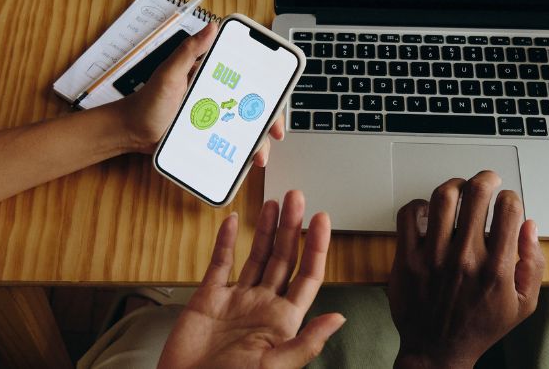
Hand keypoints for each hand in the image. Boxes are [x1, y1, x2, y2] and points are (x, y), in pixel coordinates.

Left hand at [117, 23, 285, 161]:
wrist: (132, 133)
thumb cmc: (147, 101)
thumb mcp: (168, 74)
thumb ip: (189, 51)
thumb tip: (212, 27)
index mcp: (212, 76)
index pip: (248, 75)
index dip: (268, 83)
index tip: (280, 92)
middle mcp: (218, 95)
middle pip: (254, 104)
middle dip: (270, 118)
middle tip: (275, 132)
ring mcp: (216, 118)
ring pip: (246, 127)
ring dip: (258, 140)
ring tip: (259, 155)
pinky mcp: (210, 137)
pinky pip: (232, 143)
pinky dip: (243, 151)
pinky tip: (247, 161)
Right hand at [158, 191, 344, 368]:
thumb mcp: (274, 366)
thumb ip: (306, 342)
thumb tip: (339, 318)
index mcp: (283, 320)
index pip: (307, 276)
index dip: (316, 246)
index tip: (322, 219)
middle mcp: (263, 305)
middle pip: (283, 258)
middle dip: (291, 226)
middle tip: (296, 197)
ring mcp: (236, 300)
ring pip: (256, 255)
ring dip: (265, 228)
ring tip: (274, 202)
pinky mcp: (209, 298)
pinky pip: (220, 263)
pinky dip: (226, 241)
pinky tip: (233, 222)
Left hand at [389, 171, 544, 368]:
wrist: (438, 350)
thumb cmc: (480, 327)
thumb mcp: (523, 304)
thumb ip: (533, 263)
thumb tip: (530, 226)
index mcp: (496, 268)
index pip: (508, 210)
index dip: (511, 197)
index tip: (508, 200)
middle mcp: (464, 259)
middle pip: (476, 194)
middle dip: (486, 179)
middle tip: (488, 179)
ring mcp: (433, 257)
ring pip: (442, 197)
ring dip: (455, 185)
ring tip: (460, 188)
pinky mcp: (407, 259)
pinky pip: (408, 215)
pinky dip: (419, 204)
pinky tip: (428, 209)